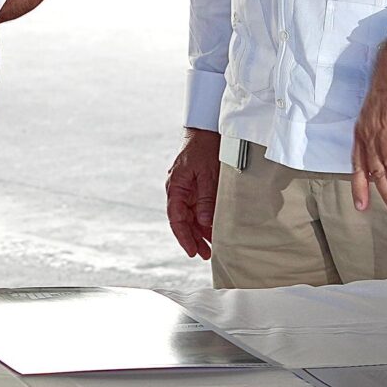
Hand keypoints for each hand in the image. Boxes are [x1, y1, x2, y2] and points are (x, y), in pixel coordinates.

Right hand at [165, 128, 222, 258]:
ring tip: (210, 248)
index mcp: (176, 187)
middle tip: (205, 255)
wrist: (206, 132)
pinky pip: (197, 209)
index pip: (176, 218)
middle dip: (192, 239)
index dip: (183, 236)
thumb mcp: (208, 174)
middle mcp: (178, 191)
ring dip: (199, 232)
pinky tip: (211, 230)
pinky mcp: (195, 188)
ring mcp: (186, 190)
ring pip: (190, 217)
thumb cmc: (204, 149)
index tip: (192, 251)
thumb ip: (206, 198)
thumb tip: (205, 221)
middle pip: (182, 221)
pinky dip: (203, 221)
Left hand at [350, 40, 386, 216]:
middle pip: (376, 169)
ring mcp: (384, 126)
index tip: (362, 207)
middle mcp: (369, 132)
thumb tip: (385, 160)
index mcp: (362, 134)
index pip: (358, 166)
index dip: (360, 187)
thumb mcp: (376, 117)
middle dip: (386, 193)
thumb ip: (378, 138)